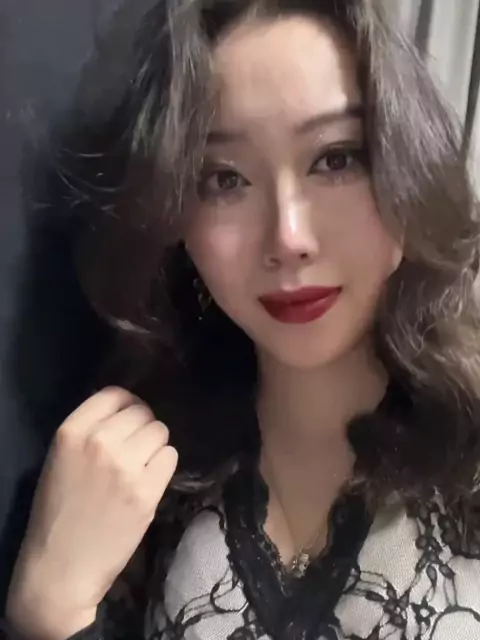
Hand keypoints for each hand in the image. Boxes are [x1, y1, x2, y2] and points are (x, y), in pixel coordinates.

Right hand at [6, 387, 177, 639]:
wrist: (61, 568)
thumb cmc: (58, 513)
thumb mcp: (61, 459)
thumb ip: (91, 430)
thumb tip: (128, 408)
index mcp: (72, 431)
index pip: (115, 394)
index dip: (127, 405)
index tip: (128, 420)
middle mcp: (100, 441)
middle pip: (142, 412)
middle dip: (142, 427)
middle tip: (135, 450)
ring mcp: (125, 465)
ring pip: (160, 431)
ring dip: (155, 447)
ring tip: (141, 467)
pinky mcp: (146, 491)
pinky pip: (171, 456)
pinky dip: (164, 466)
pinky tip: (149, 481)